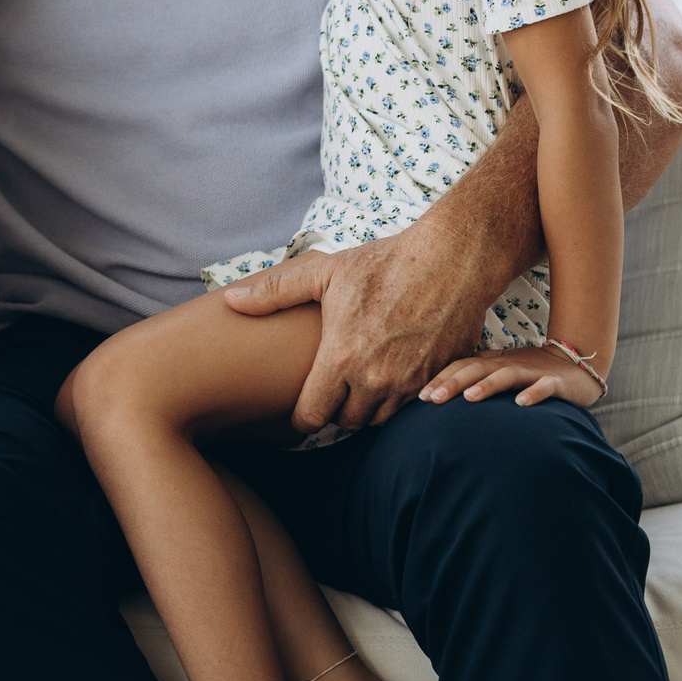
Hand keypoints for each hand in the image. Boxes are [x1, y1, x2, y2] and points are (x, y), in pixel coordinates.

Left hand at [220, 229, 489, 432]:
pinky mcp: (439, 377)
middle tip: (333, 389)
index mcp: (341, 358)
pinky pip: (413, 406)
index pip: (312, 416)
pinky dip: (400, 398)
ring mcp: (411, 382)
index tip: (302, 405)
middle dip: (337, 410)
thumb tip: (230, 301)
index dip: (302, 416)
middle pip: (347, 422)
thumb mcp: (323, 272)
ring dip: (369, 407)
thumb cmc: (383, 262)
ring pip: (381, 418)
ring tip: (361, 382)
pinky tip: (394, 374)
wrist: (451, 258)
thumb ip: (274, 292)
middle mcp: (375, 378)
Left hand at [423, 346, 602, 407]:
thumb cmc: (529, 371)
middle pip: (476, 370)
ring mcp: (532, 372)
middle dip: (453, 383)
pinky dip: (534, 394)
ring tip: (469, 398)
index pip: (461, 367)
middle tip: (432, 399)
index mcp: (492, 363)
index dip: (440, 379)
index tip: (420, 397)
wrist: (576, 363)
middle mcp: (508, 364)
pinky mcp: (555, 383)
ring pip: (506, 376)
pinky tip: (521, 404)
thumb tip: (441, 392)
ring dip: (487, 385)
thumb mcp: (499, 372)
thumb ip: (475, 377)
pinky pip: (544, 386)